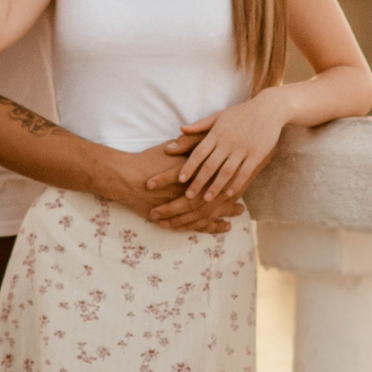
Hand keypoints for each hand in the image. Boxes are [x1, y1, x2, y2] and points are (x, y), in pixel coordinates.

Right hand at [108, 144, 239, 232]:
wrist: (129, 177)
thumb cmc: (147, 161)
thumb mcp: (169, 149)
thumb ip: (185, 145)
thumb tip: (198, 143)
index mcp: (196, 172)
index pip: (220, 177)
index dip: (232, 181)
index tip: (241, 185)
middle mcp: (195, 189)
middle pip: (220, 198)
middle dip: (231, 204)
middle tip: (242, 209)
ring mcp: (188, 205)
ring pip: (212, 213)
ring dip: (224, 216)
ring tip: (234, 219)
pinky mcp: (178, 217)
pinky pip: (198, 224)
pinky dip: (211, 227)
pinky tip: (222, 228)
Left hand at [173, 94, 287, 203]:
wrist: (270, 108)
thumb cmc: (242, 112)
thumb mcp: (220, 115)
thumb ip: (201, 124)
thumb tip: (181, 129)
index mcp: (217, 132)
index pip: (199, 152)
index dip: (189, 167)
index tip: (180, 180)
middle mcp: (228, 142)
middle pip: (209, 166)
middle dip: (198, 182)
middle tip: (188, 196)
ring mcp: (243, 148)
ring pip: (226, 172)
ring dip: (215, 187)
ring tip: (206, 199)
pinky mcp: (257, 154)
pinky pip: (244, 172)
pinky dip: (236, 184)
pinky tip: (229, 194)